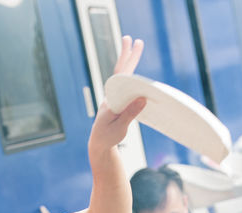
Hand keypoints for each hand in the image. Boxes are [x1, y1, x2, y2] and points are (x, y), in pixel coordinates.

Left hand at [88, 36, 145, 155]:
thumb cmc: (108, 137)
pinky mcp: (118, 102)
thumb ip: (130, 113)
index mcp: (110, 100)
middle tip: (132, 39)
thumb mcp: (120, 128)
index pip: (119, 78)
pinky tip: (137, 69)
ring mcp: (114, 98)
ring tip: (135, 46)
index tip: (133, 49)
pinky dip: (132, 75)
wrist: (99, 144)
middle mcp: (111, 96)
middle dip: (127, 55)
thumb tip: (143, 98)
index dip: (126, 63)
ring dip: (129, 62)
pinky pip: (126, 86)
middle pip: (121, 72)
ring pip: (123, 77)